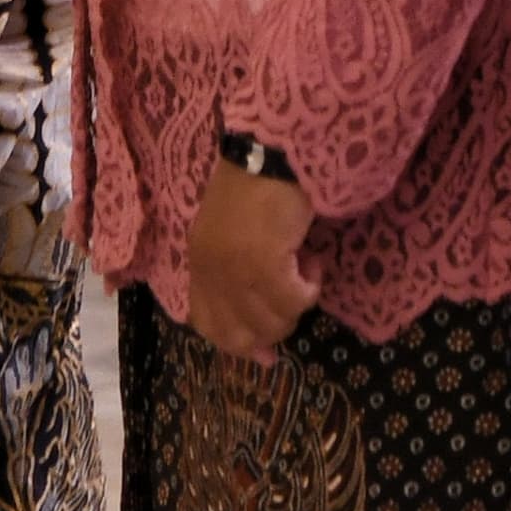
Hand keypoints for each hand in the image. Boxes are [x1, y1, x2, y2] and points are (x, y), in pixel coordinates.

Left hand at [185, 158, 319, 362]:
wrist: (269, 155)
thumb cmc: (256, 191)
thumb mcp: (236, 239)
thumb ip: (241, 281)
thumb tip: (263, 347)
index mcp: (199, 264)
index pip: (209, 327)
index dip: (240, 346)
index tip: (269, 355)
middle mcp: (210, 271)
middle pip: (245, 335)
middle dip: (278, 325)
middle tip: (294, 292)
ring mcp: (234, 269)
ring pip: (273, 322)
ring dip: (297, 301)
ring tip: (302, 265)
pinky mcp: (262, 264)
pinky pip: (295, 301)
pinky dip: (311, 285)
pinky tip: (311, 259)